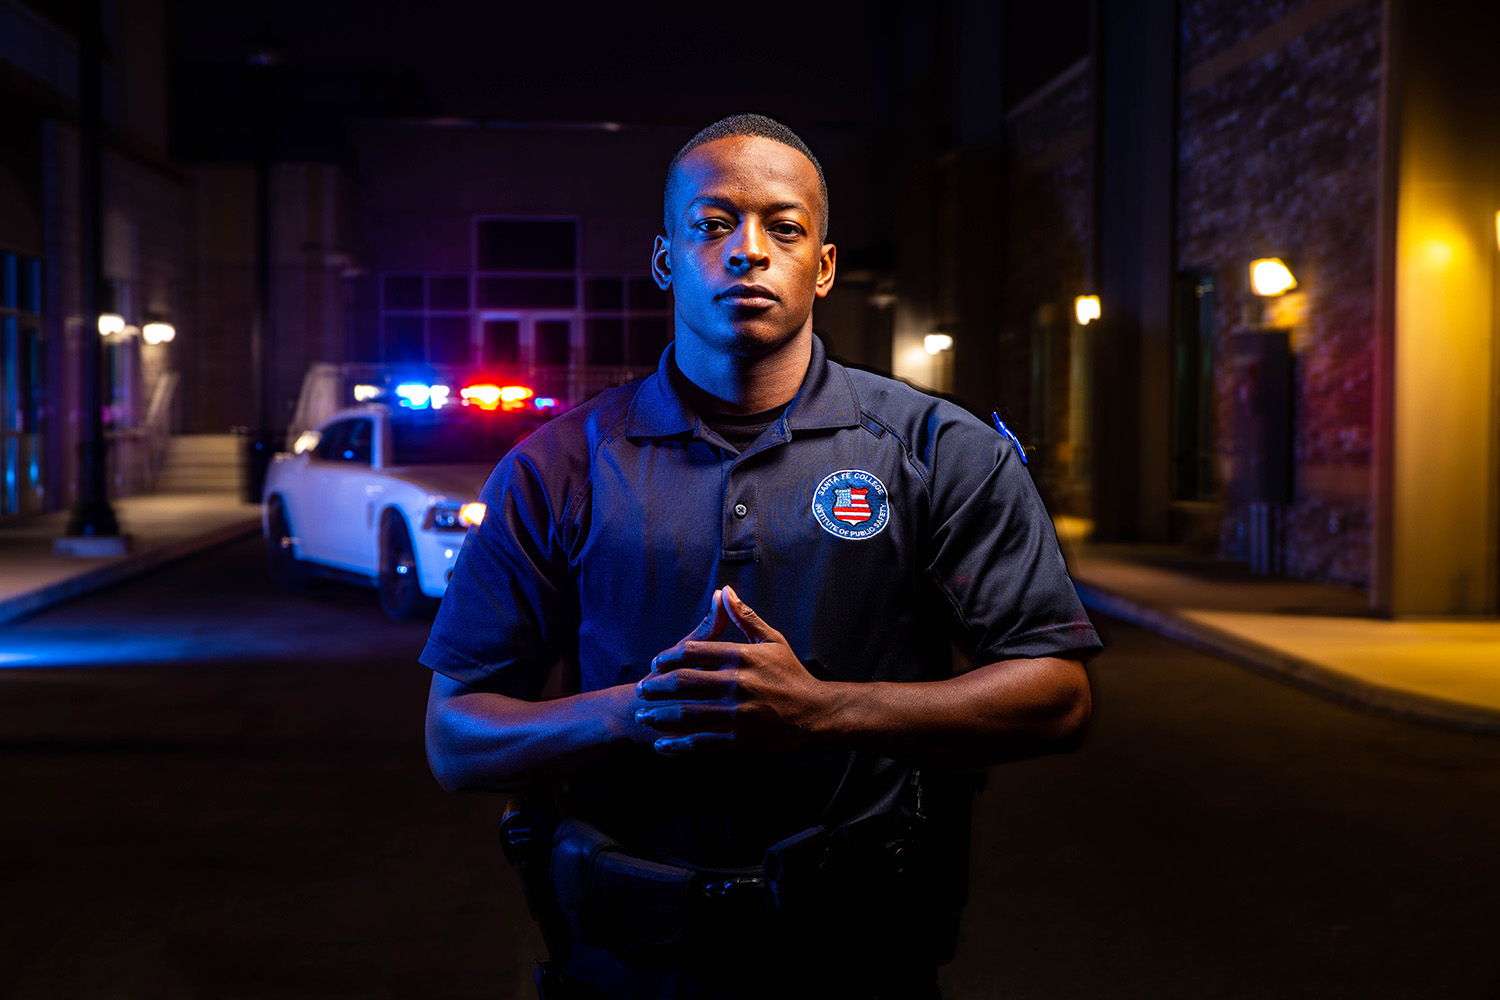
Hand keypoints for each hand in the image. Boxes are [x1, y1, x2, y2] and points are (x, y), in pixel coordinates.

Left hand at [634, 586, 827, 753]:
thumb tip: (723, 591)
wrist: (816, 712)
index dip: (669, 657)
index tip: (656, 662)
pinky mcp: (740, 738)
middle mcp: (736, 683)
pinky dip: (678, 745)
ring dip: (660, 716)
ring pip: (687, 713)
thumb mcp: (771, 640)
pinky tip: (662, 746)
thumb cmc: (791, 674)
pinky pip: (702, 742)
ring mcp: (737, 713)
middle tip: (641, 689)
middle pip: (684, 682)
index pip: (694, 651)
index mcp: (741, 656)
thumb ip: (744, 617)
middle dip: (657, 686)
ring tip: (643, 716)